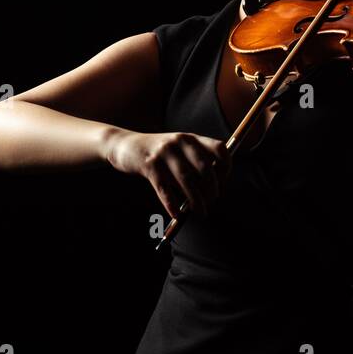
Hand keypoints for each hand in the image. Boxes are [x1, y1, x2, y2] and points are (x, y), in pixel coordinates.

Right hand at [107, 130, 232, 217]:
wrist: (126, 145)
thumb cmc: (159, 153)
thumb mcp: (179, 150)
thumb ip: (196, 162)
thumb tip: (214, 188)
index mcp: (191, 138)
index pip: (219, 148)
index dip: (226, 166)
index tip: (223, 182)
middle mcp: (180, 142)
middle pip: (205, 167)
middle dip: (212, 188)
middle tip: (212, 200)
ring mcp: (164, 153)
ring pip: (186, 180)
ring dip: (196, 200)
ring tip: (201, 212)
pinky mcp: (149, 165)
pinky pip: (165, 189)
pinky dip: (172, 204)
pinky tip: (177, 214)